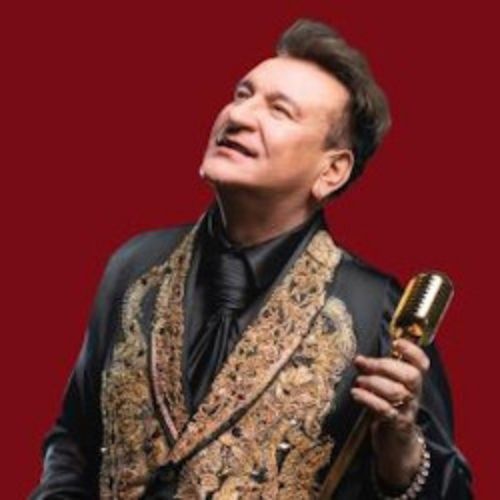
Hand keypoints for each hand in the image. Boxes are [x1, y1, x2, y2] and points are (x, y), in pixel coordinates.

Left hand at [350, 338, 429, 487]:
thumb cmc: (389, 408)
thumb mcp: (386, 388)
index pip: (422, 364)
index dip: (413, 351)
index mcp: (413, 382)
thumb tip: (359, 359)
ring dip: (374, 382)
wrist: (396, 445)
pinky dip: (369, 399)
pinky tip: (356, 393)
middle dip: (385, 365)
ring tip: (358, 380)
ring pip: (397, 392)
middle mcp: (414, 395)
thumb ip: (377, 373)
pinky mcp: (397, 425)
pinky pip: (385, 410)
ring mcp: (407, 411)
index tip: (397, 342)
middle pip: (411, 376)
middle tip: (363, 362)